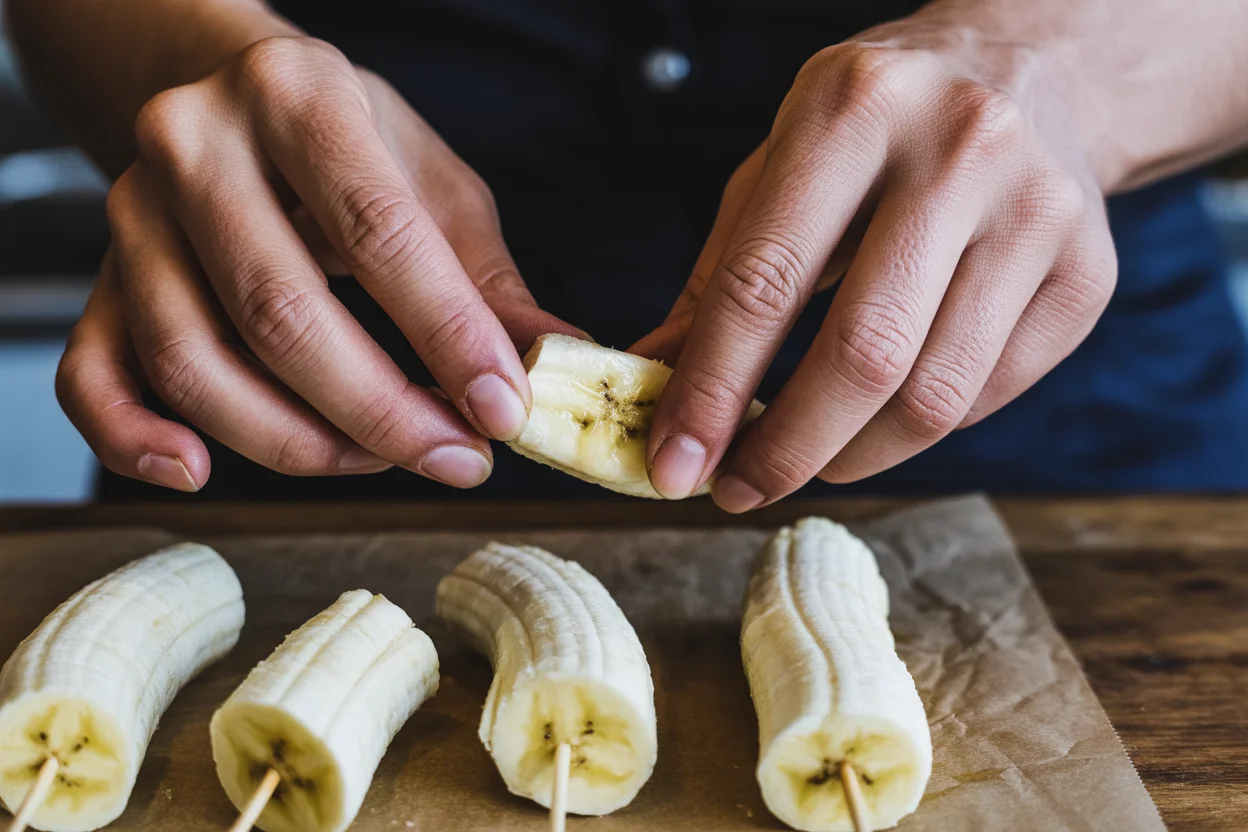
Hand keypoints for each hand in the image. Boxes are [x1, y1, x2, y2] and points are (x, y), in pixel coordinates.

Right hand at [57, 36, 578, 490]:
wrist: (232, 96)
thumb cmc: (348, 143)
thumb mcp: (432, 183)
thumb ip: (486, 277)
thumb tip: (556, 361)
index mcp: (296, 96)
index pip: (377, 230)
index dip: (445, 332)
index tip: (502, 407)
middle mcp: (195, 149)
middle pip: (280, 312)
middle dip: (381, 410)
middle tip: (458, 458)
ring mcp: (132, 219)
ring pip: (192, 362)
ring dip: (296, 439)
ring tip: (381, 459)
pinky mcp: (97, 282)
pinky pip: (90, 377)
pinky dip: (136, 439)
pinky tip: (200, 471)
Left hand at [634, 20, 1117, 508]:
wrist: (1034, 68)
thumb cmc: (879, 125)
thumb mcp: (782, 162)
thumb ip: (720, 271)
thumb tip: (654, 379)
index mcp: (854, 108)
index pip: (765, 280)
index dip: (712, 390)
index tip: (674, 464)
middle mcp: (959, 149)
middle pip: (863, 352)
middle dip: (786, 447)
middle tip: (739, 489)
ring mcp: (1039, 209)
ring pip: (935, 393)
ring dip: (853, 455)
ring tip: (809, 458)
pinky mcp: (1089, 271)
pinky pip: (988, 394)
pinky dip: (920, 429)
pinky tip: (885, 414)